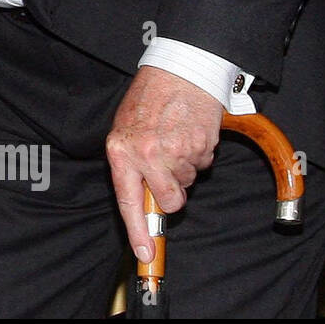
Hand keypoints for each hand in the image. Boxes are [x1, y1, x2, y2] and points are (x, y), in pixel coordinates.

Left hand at [106, 66, 222, 262]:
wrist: (179, 70)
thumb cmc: (149, 99)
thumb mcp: (125, 129)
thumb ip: (130, 163)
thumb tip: (142, 197)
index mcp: (121, 151)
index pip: (128, 201)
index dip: (138, 231)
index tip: (146, 253)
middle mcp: (146, 154)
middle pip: (171, 200)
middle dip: (175, 192)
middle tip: (170, 167)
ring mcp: (175, 151)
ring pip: (188, 181)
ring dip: (185, 166)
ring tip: (175, 136)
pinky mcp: (200, 146)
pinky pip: (204, 164)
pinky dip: (199, 152)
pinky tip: (189, 131)